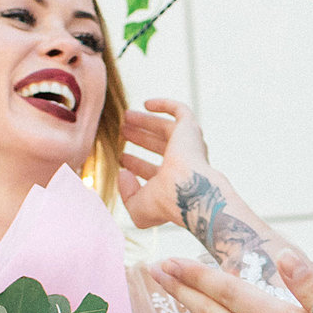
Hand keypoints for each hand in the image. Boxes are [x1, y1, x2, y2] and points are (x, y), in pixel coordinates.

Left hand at [116, 98, 210, 233]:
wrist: (187, 191)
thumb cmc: (165, 203)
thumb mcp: (138, 208)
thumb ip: (126, 195)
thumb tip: (122, 173)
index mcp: (173, 182)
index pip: (153, 170)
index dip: (136, 164)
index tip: (121, 158)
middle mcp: (184, 163)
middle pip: (159, 146)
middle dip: (140, 138)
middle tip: (123, 132)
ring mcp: (188, 145)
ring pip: (166, 128)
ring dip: (147, 122)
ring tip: (127, 117)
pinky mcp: (190, 129)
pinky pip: (180, 110)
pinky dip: (165, 104)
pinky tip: (146, 104)